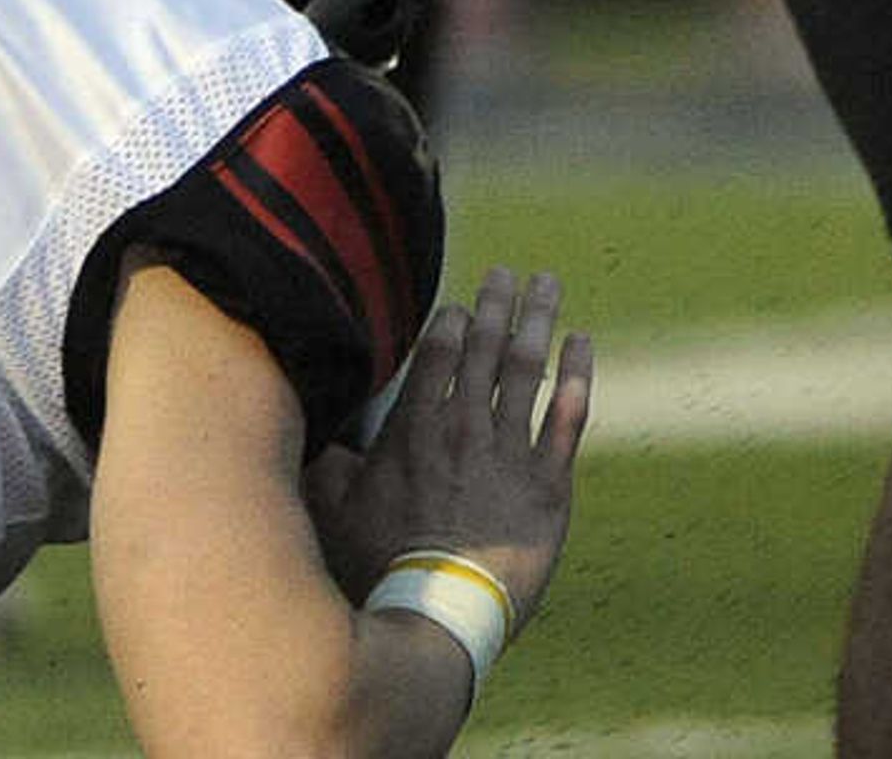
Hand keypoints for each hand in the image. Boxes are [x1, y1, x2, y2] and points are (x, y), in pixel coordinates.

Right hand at [307, 268, 592, 634]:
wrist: (440, 616)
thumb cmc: (381, 570)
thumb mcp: (334, 515)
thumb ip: (324, 466)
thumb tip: (308, 434)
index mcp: (415, 430)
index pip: (437, 354)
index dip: (450, 323)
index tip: (459, 306)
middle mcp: (465, 429)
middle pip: (485, 349)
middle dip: (495, 305)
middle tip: (506, 275)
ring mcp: (511, 452)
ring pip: (529, 369)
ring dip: (538, 321)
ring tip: (546, 286)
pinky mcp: (550, 483)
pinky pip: (569, 415)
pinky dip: (578, 375)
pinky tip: (583, 345)